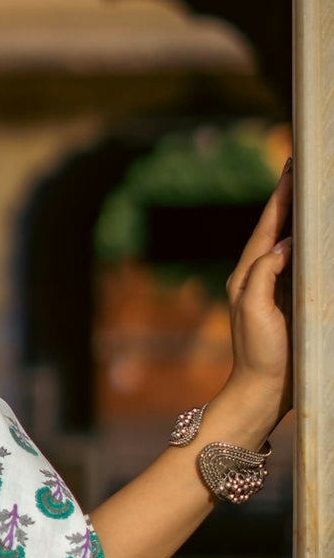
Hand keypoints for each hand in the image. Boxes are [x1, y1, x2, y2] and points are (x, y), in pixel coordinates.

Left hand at [223, 157, 292, 426]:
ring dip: (295, 218)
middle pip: (275, 228)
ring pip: (284, 243)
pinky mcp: (283, 303)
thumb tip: (284, 242)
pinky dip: (304, 244)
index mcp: (246, 275)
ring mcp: (269, 290)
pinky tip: (312, 238)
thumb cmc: (258, 353)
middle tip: (299, 168)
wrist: (262, 391)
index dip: (280, 196)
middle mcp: (255, 277)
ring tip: (307, 193)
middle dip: (287, 199)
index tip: (291, 166)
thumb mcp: (255, 310)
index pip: (267, 226)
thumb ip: (264, 273)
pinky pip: (295, 264)